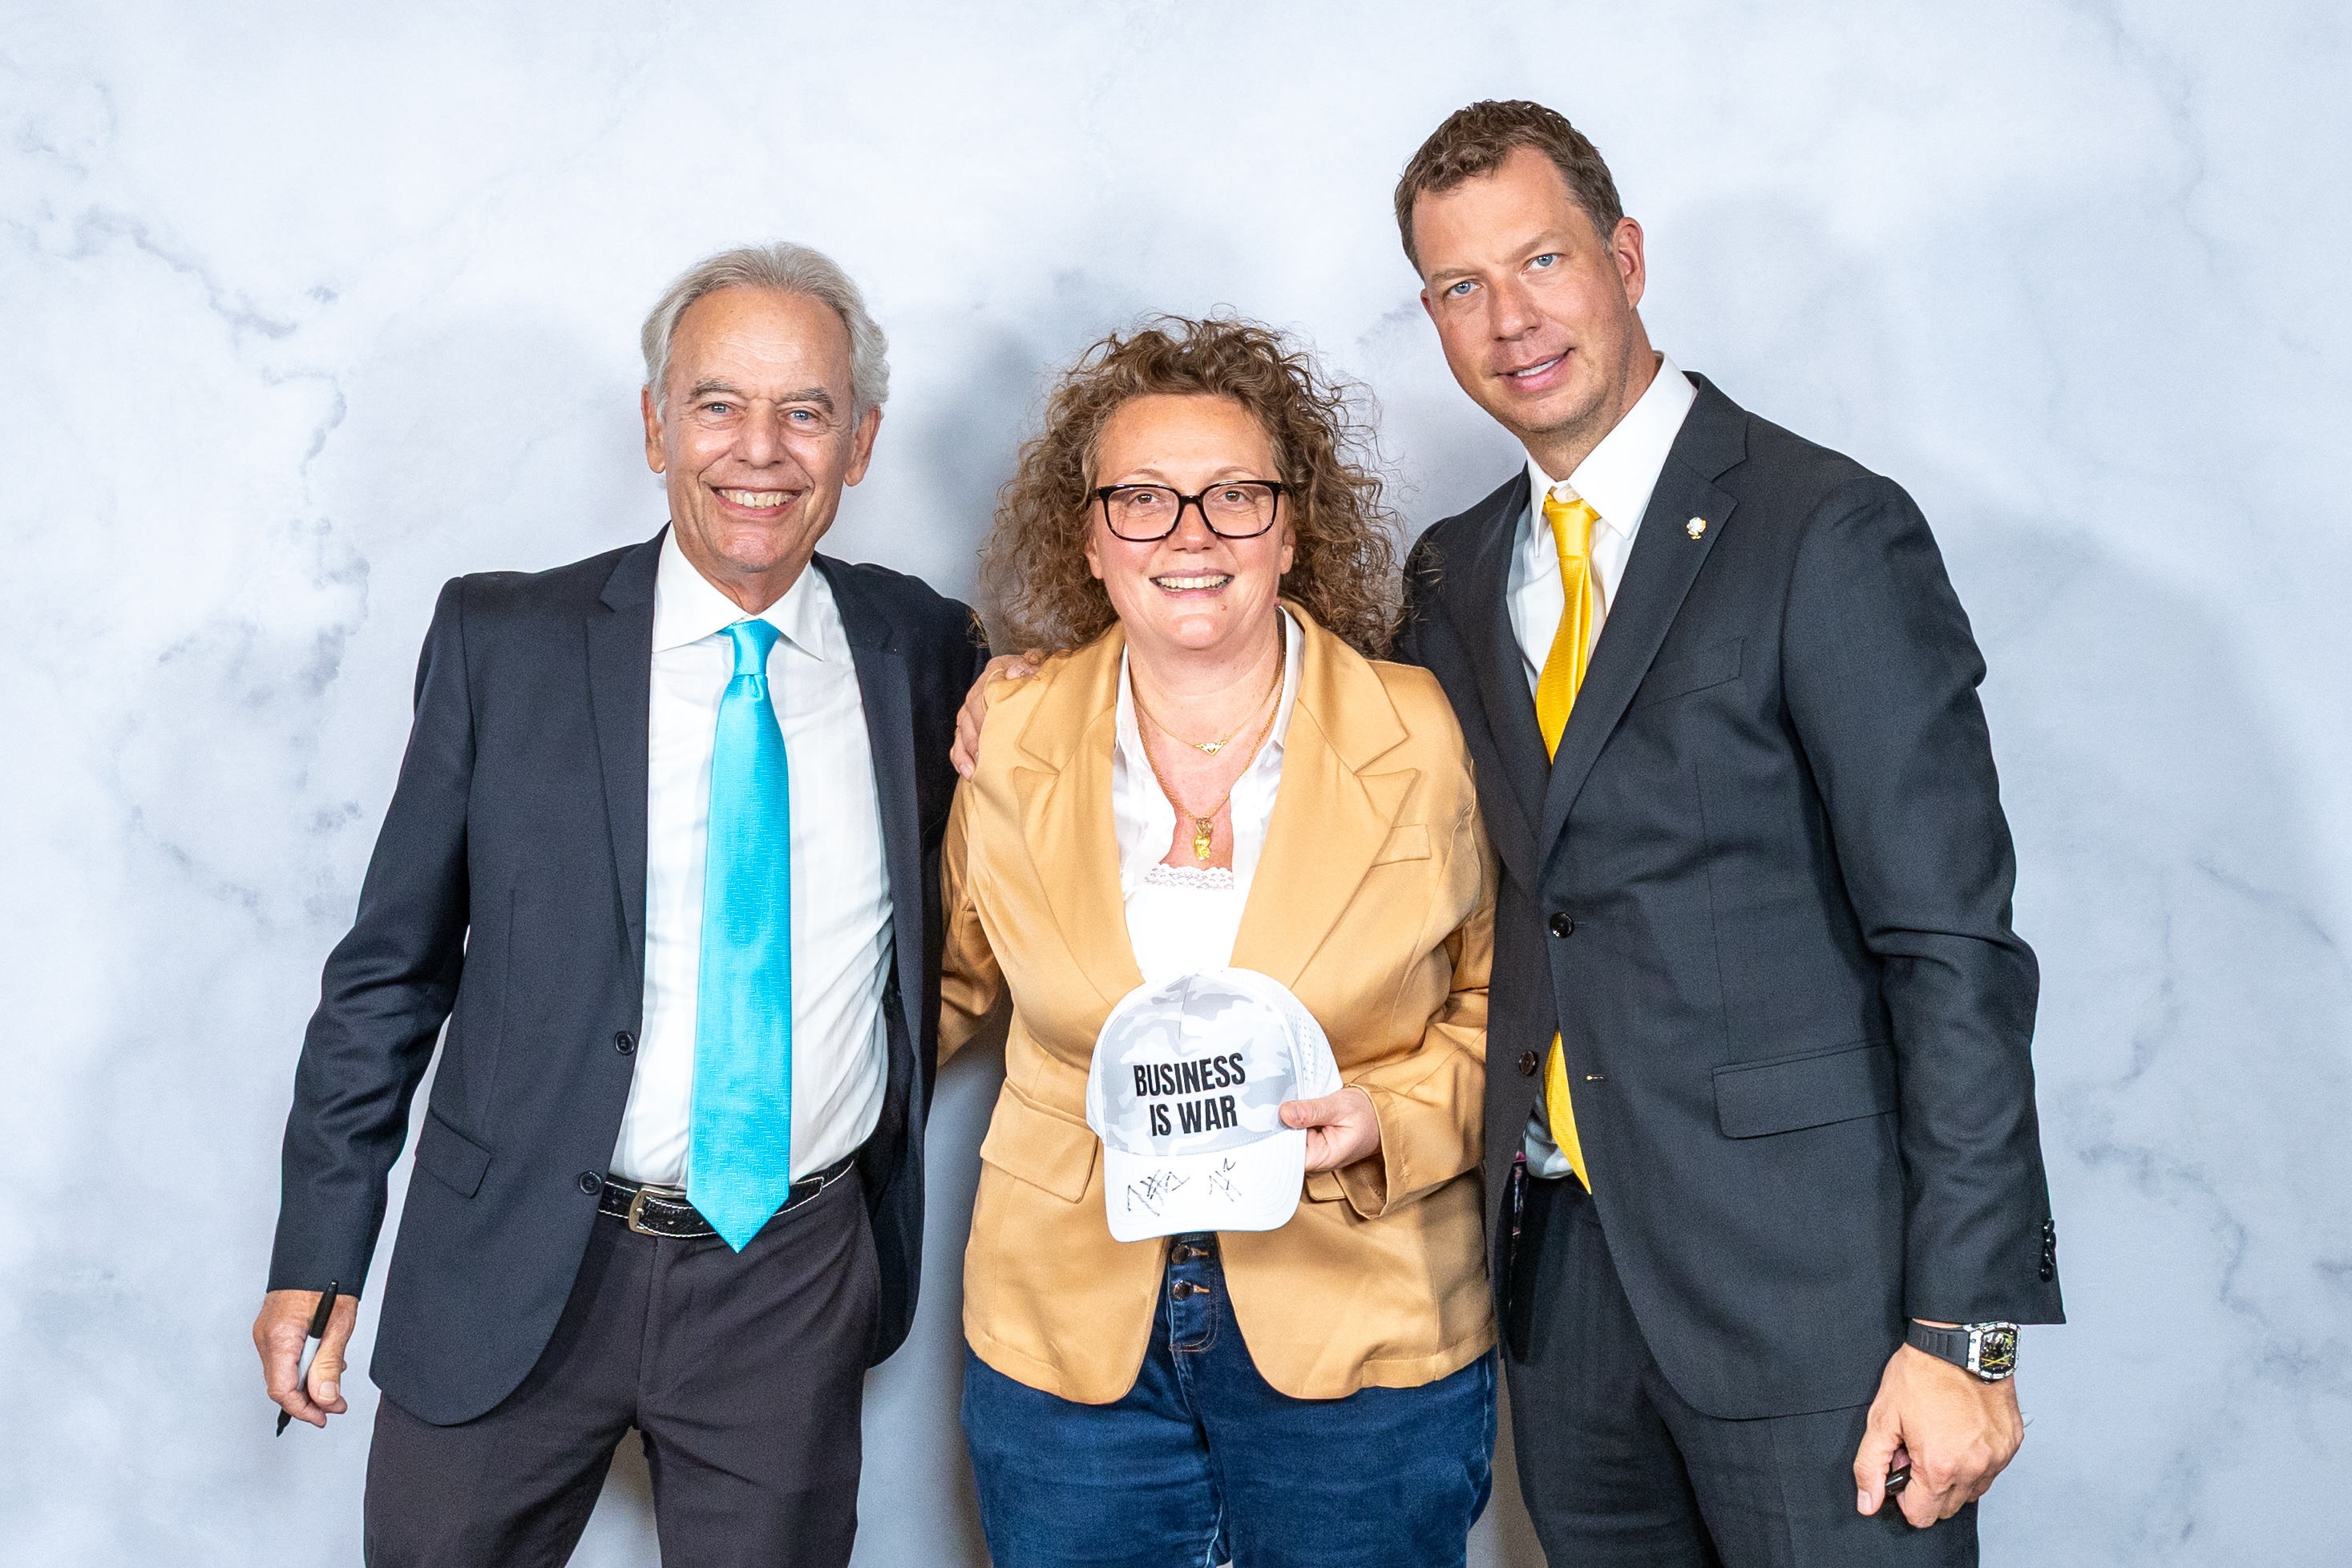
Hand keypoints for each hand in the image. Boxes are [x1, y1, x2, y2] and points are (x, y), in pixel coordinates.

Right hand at [255, 1288, 360, 1428]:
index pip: (282, 1390)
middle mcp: (265, 1338)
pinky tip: (324, 1360)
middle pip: (281, 1385)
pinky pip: (283, 1358)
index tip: (325, 1417)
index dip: (304, 1409)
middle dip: (310, 1399)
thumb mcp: (338, 1324)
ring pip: (282, 1373)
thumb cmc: (329, 1281)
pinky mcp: (271, 1330)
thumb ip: (329, 1363)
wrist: (315, 1253)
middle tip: (337, 1404)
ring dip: (308, 1382)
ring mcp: (265, 1334)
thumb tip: (326, 1399)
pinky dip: (302, 1366)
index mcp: (279, 1338)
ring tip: (336, 1375)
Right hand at [951, 650, 1045, 777]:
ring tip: (971, 773)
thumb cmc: (1036, 673)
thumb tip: (1021, 669)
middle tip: (982, 760)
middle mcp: (977, 692)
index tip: (989, 735)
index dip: (982, 718)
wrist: (1033, 673)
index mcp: (992, 675)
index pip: (979, 697)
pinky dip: (959, 757)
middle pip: (967, 718)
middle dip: (973, 741)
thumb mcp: (1037, 665)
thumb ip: (1030, 666)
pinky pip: (958, 742)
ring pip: (960, 732)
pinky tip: (965, 772)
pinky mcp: (969, 725)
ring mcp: (970, 710)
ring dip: (964, 754)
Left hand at [1280, 1086, 1380, 1171]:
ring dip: (1284, 1120)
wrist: (1381, 1115)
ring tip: (1285, 1102)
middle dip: (1277, 1125)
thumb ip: (1313, 1111)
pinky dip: (1291, 1119)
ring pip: (1286, 1137)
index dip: (1275, 1135)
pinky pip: (1293, 1132)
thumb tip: (1286, 1113)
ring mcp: (1311, 1151)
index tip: (1267, 1116)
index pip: (1286, 1154)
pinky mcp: (1310, 1142)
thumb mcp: (1340, 1107)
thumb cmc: (1367, 1114)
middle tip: (1274, 1102)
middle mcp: (1314, 1159)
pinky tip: (1291, 1106)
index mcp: (1322, 1157)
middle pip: (1283, 1146)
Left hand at [1853, 1340, 2023, 1526]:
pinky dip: (1974, 1461)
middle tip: (1918, 1450)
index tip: (1902, 1471)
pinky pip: (1991, 1470)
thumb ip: (1871, 1466)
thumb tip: (1868, 1503)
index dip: (1904, 1497)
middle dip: (1928, 1488)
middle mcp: (1974, 1469)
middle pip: (1947, 1508)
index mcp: (1940, 1467)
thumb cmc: (1920, 1375)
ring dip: (1954, 1477)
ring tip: (1939, 1440)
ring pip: (1971, 1492)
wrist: (1958, 1343)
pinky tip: (1961, 1433)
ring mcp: (1997, 1457)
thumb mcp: (1882, 1418)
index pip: (1921, 1516)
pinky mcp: (2011, 1444)